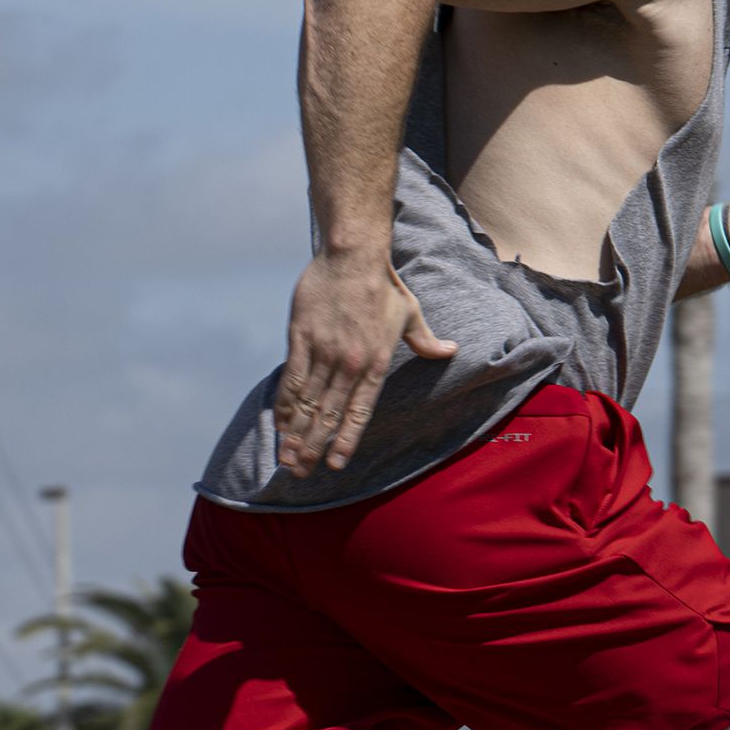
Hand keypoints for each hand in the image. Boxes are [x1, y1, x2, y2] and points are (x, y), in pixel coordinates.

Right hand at [275, 248, 456, 475]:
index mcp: (376, 363)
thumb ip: (426, 341)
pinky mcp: (301, 338)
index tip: (335, 465)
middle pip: (329, 415)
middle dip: (314, 447)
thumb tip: (450, 350)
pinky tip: (279, 423)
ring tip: (287, 458)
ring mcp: (324, 352)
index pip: (359, 413)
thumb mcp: (410, 314)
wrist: (354, 256)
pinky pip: (291, 378)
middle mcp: (349, 364)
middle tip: (300, 473)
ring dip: (295, 433)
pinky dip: (284, 403)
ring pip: (307, 402)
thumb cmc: (385, 286)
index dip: (346, 441)